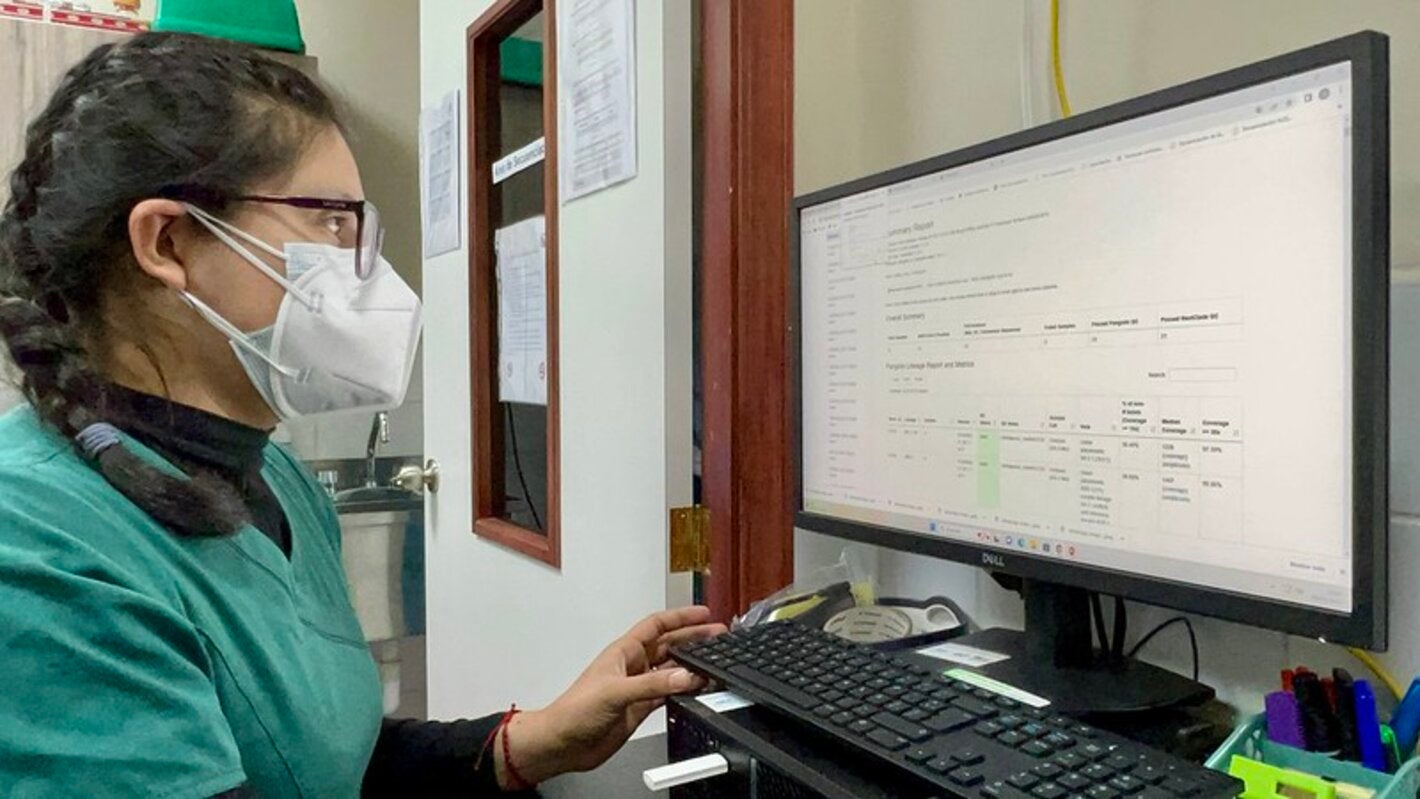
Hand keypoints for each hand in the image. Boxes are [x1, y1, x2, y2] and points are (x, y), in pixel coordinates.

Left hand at [495, 606, 726, 787]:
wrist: (563, 742)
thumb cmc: (574, 710)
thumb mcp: (615, 692)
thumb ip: (651, 684)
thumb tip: (685, 676)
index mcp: (624, 652)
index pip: (656, 625)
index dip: (680, 617)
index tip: (703, 614)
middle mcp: (633, 666)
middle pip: (669, 646)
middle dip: (693, 639)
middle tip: (718, 637)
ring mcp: (638, 687)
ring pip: (672, 670)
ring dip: (692, 666)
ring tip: (715, 661)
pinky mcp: (640, 708)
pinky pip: (669, 693)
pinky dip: (684, 691)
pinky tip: (697, 689)